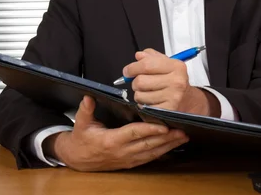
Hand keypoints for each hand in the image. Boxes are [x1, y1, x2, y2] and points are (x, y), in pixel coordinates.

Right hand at [45, 96, 188, 171]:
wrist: (78, 160)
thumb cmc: (82, 140)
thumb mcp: (81, 124)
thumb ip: (85, 110)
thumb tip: (88, 97)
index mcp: (111, 140)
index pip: (135, 133)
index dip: (150, 130)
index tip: (164, 125)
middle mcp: (122, 151)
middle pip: (148, 144)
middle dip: (167, 138)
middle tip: (182, 130)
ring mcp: (128, 159)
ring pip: (152, 152)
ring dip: (168, 145)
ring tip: (183, 137)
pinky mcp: (131, 163)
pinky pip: (150, 158)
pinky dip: (162, 152)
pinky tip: (173, 146)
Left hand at [124, 48, 219, 115]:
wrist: (187, 100)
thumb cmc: (174, 80)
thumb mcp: (167, 64)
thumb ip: (152, 57)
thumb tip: (139, 56)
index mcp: (176, 66)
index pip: (146, 64)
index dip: (132, 68)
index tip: (127, 71)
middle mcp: (177, 81)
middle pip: (140, 81)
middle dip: (135, 82)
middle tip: (140, 83)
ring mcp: (173, 97)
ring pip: (139, 95)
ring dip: (139, 94)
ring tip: (148, 92)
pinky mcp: (167, 110)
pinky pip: (144, 107)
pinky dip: (143, 104)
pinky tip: (151, 101)